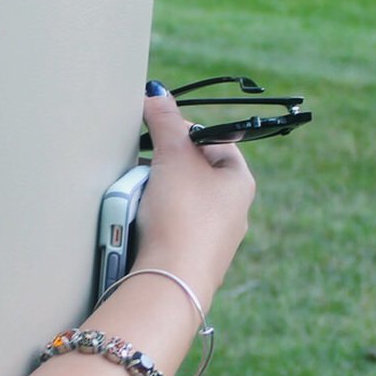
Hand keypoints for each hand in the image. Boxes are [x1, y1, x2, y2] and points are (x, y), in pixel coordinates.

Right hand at [129, 84, 256, 305]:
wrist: (171, 283)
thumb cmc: (182, 215)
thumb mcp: (172, 157)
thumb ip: (164, 121)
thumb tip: (156, 93)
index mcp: (240, 183)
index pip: (214, 140)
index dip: (184, 130)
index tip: (157, 130)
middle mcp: (234, 212)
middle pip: (194, 171)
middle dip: (163, 165)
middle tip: (142, 165)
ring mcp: (214, 241)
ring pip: (179, 201)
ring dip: (153, 194)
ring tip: (135, 197)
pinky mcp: (190, 262)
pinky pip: (168, 229)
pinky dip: (150, 221)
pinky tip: (136, 225)